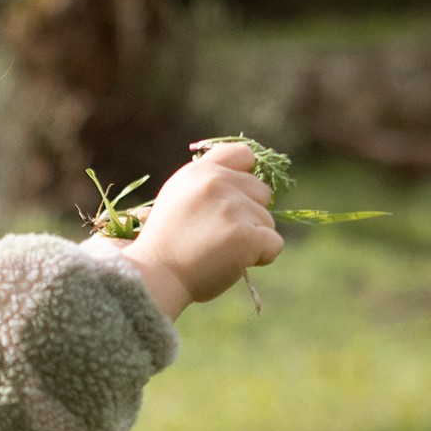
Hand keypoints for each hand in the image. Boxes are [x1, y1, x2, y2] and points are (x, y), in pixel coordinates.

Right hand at [115, 141, 283, 319]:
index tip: (238, 196)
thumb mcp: (177, 198)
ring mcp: (234, 208)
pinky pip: (274, 244)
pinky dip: (262, 257)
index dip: (247, 175)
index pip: (242, 153)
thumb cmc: (165, 244)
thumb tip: (241, 180)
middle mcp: (218, 183)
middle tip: (222, 234)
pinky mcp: (248, 235)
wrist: (156, 276)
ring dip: (253, 238)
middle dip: (250, 213)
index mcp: (200, 171)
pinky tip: (236, 262)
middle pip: (262, 192)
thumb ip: (206, 184)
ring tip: (221, 251)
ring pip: (268, 220)